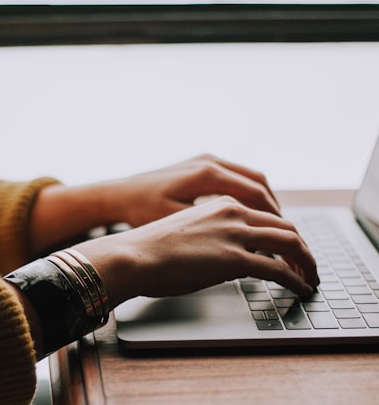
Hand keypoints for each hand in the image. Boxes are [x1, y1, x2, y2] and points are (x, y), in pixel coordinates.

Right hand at [75, 195, 318, 308]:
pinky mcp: (234, 258)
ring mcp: (235, 234)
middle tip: (307, 265)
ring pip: (290, 242)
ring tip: (310, 278)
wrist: (132, 255)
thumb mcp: (185, 233)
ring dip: (306, 262)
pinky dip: (296, 279)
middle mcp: (233, 212)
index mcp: (220, 204)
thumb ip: (210, 237)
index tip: (288, 250)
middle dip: (302, 248)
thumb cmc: (148, 249)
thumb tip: (222, 258)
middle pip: (285, 226)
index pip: (265, 215)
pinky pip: (279, 269)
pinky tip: (300, 288)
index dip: (283, 234)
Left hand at [108, 154, 279, 226]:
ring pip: (250, 178)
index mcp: (206, 174)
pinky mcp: (200, 165)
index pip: (255, 194)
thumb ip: (211, 230)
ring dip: (264, 201)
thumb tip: (245, 244)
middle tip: (286, 234)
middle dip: (274, 210)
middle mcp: (210, 161)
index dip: (274, 218)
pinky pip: (236, 177)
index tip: (284, 237)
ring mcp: (206, 160)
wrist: (118, 194)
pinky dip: (249, 195)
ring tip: (273, 226)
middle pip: (258, 183)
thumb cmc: (141, 210)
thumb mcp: (176, 223)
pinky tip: (250, 214)